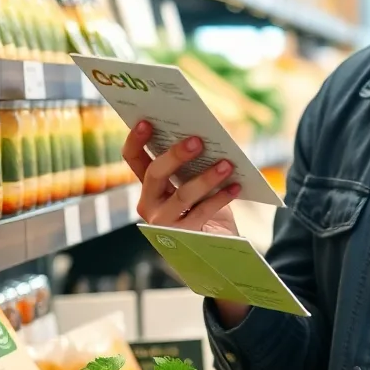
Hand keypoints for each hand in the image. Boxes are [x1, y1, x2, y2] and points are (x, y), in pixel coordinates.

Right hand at [123, 120, 239, 235]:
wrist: (215, 248)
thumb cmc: (205, 207)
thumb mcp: (196, 181)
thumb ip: (194, 161)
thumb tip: (208, 132)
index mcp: (149, 185)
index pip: (133, 159)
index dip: (137, 140)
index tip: (147, 121)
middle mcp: (149, 203)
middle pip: (155, 174)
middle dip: (176, 155)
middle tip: (198, 141)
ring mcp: (163, 222)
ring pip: (182, 195)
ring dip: (206, 177)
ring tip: (227, 164)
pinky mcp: (184, 238)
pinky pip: (203, 213)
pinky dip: (221, 198)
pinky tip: (236, 186)